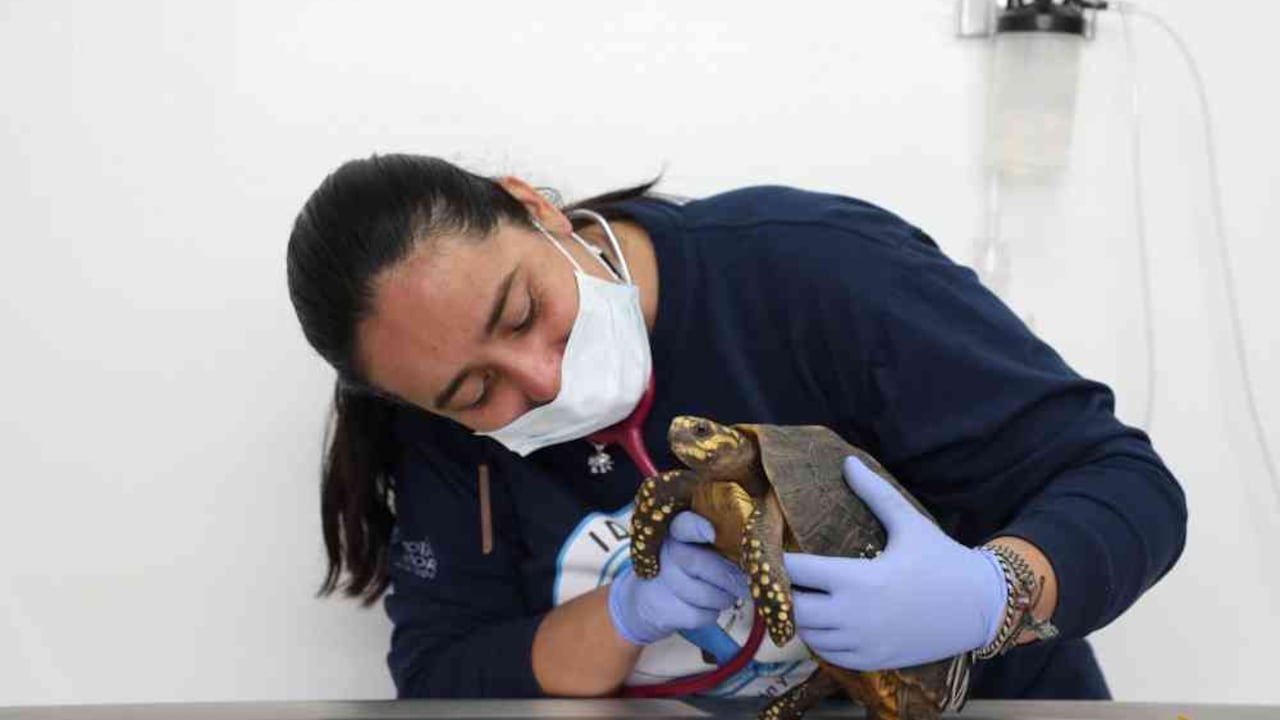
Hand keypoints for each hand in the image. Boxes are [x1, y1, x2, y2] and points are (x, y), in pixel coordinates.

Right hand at [609, 512, 749, 645]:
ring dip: (723, 598)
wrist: (649, 599)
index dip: (697, 528)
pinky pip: (701, 615)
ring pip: (706, 594)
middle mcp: (666, 550)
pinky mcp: (663, 607)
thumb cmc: (688, 568)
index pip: (684, 524)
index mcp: (678, 529)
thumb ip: (726, 546)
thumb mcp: (702, 548)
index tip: (711, 533)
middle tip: (744, 584)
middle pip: (699, 564)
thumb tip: (763, 558)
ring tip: (722, 593)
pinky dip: (709, 614)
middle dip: (729, 578)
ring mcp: (662, 579)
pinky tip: (703, 606)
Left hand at [783, 457, 1007, 669]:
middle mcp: (854, 616)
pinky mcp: (873, 661)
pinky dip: (819, 639)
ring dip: (798, 616)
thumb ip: (874, 492)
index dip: (777, 561)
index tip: (770, 551)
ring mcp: (863, 643)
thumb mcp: (909, 522)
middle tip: (780, 577)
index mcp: (858, 579)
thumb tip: (848, 462)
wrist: (981, 606)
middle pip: (793, 608)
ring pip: (807, 635)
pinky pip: (829, 655)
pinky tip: (823, 621)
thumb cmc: (943, 560)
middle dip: (782, 592)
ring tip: (800, 595)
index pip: (797, 572)